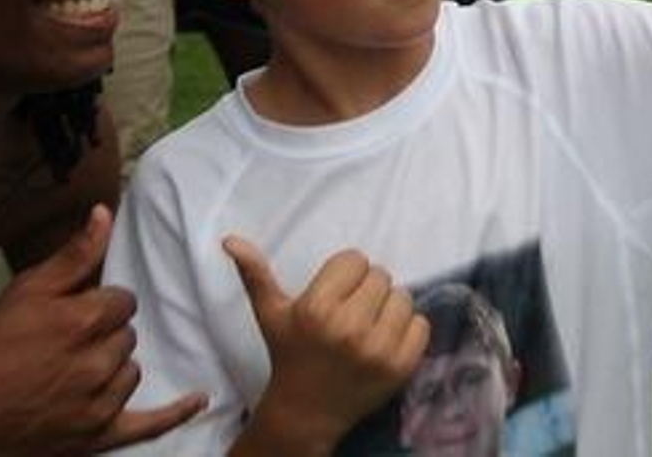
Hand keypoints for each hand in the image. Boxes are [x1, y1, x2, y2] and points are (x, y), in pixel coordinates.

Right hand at [0, 206, 205, 454]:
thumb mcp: (25, 291)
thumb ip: (73, 256)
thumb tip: (105, 213)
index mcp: (83, 321)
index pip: (122, 299)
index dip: (100, 303)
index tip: (76, 312)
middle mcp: (97, 362)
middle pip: (126, 334)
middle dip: (104, 333)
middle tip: (68, 343)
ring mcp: (101, 403)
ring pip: (131, 370)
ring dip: (113, 365)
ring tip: (75, 369)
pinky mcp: (100, 435)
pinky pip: (150, 424)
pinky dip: (176, 413)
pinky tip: (199, 399)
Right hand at [226, 238, 427, 450]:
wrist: (306, 412)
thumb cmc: (288, 354)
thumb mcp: (270, 313)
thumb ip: (254, 273)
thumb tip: (230, 239)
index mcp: (317, 309)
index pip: (355, 260)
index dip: (347, 273)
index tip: (336, 291)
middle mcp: (349, 328)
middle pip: (380, 276)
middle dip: (367, 288)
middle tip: (352, 308)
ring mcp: (378, 350)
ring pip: (403, 298)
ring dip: (389, 306)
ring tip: (369, 323)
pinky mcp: (400, 368)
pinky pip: (421, 326)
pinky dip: (408, 329)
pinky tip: (385, 339)